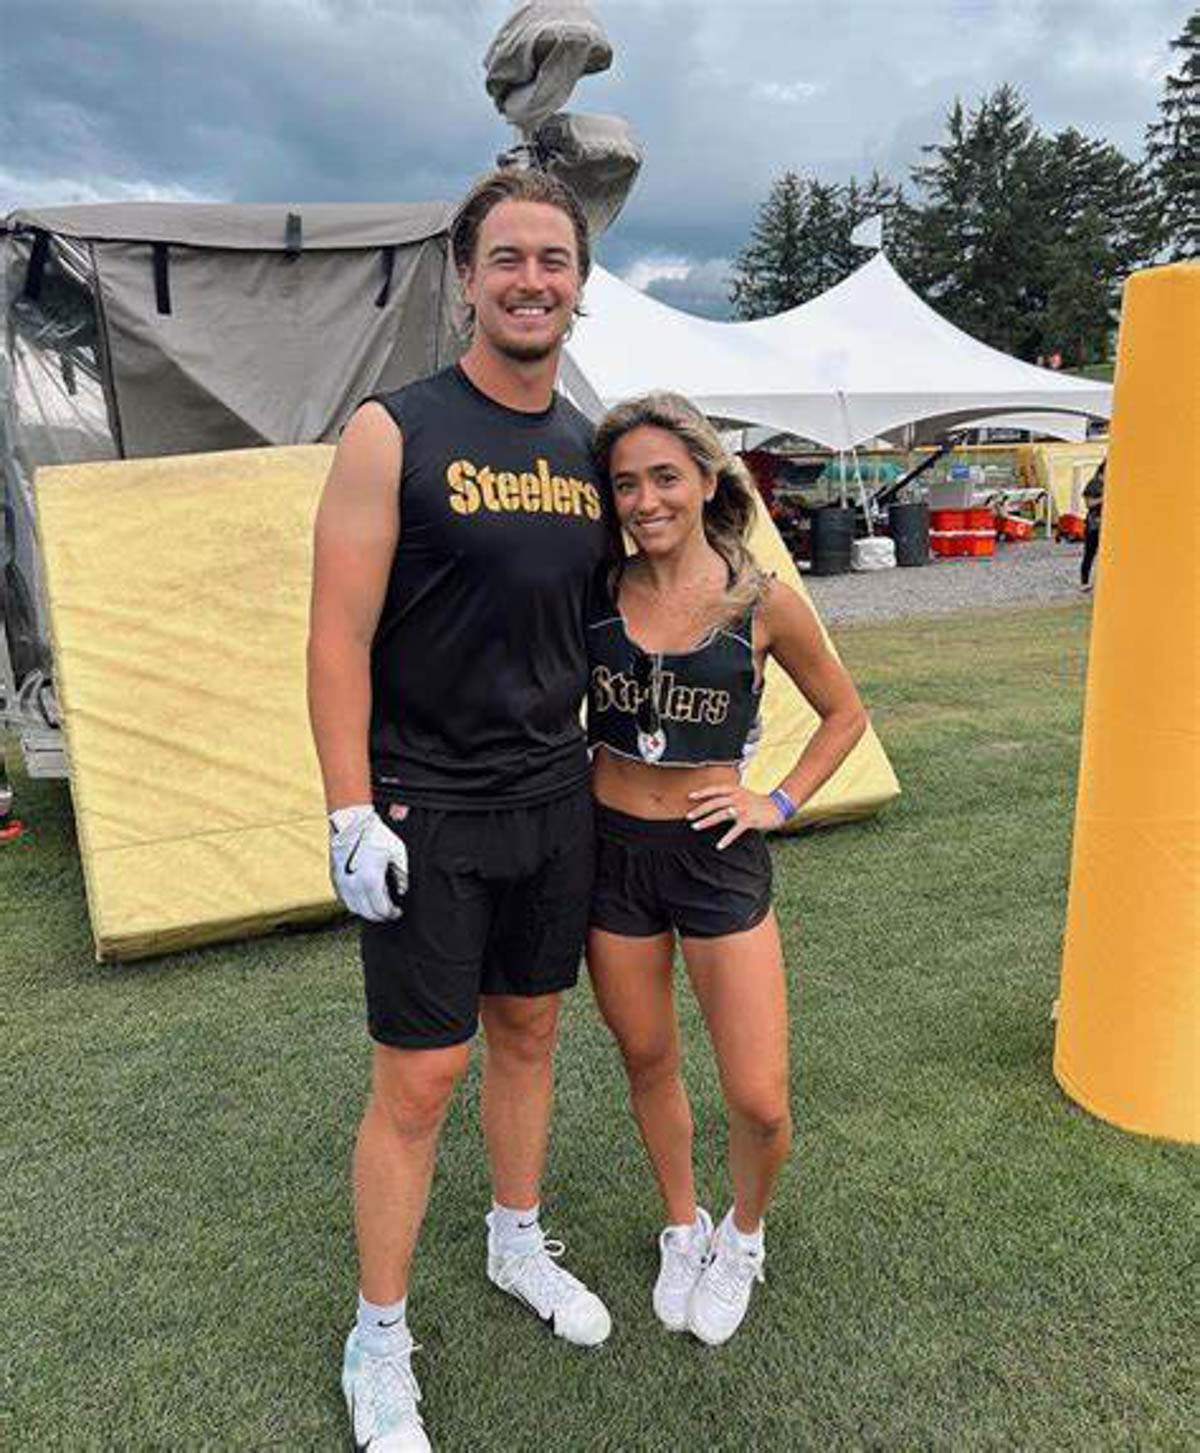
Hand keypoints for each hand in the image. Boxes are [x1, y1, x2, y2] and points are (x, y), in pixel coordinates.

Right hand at [328, 805, 408, 920]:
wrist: (352, 822)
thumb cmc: (376, 835)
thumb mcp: (398, 853)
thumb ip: (403, 875)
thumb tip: (402, 891)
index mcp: (371, 880)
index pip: (381, 909)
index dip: (392, 913)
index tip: (398, 911)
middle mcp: (354, 885)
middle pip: (367, 914)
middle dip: (381, 915)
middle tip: (390, 911)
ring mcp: (342, 882)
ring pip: (354, 909)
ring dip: (367, 911)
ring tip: (377, 905)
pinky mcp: (335, 878)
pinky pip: (345, 899)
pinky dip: (355, 903)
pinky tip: (364, 898)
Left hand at [686, 785, 784, 849]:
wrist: (778, 806)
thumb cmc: (759, 802)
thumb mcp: (743, 794)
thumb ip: (730, 797)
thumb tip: (715, 803)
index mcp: (735, 790)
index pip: (715, 789)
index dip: (702, 792)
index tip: (690, 796)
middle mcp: (737, 797)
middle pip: (714, 803)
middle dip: (700, 810)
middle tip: (688, 817)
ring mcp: (743, 808)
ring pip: (720, 814)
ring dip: (707, 821)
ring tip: (696, 827)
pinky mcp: (749, 820)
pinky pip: (734, 831)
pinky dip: (726, 839)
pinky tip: (719, 846)